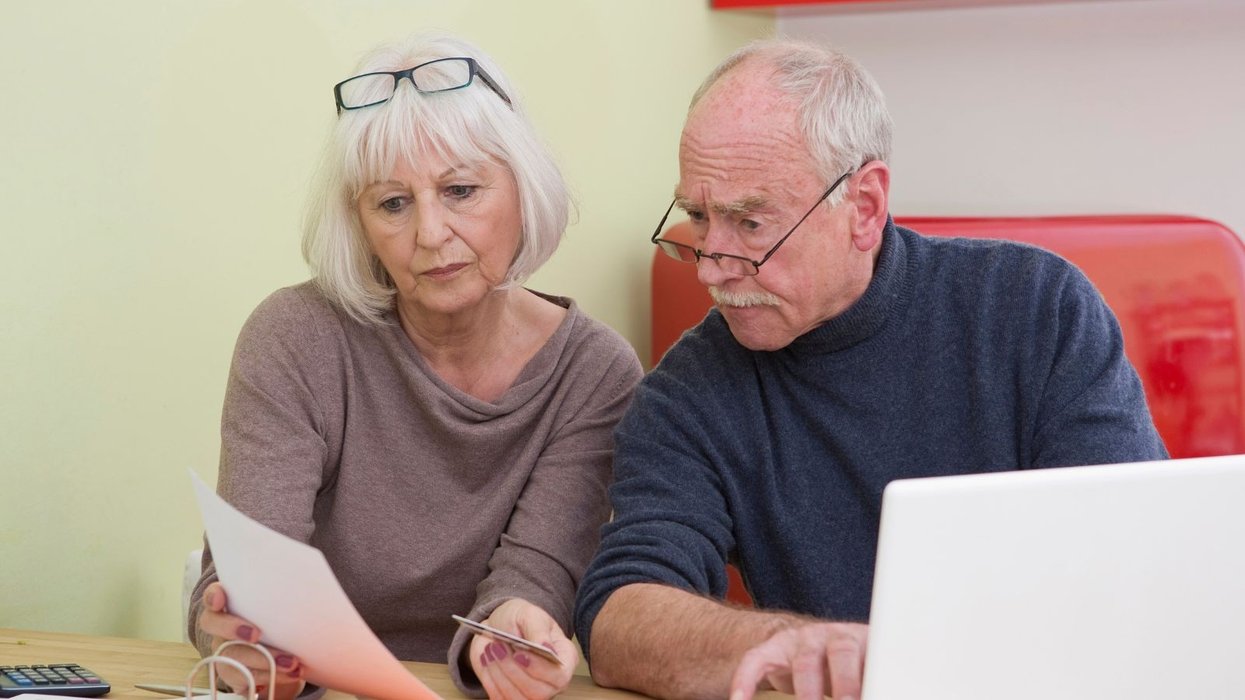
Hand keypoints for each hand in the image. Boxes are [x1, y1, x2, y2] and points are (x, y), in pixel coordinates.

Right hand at [196, 582, 305, 699]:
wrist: (277, 655)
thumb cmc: (278, 623)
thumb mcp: (280, 608)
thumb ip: (284, 596)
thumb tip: (314, 582)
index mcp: (231, 605)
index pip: (213, 595)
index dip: (213, 596)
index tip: (220, 600)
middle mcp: (221, 627)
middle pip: (214, 625)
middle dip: (233, 628)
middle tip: (255, 634)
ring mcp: (223, 652)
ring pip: (233, 655)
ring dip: (264, 659)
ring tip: (292, 662)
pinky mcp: (233, 675)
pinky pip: (246, 677)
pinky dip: (272, 676)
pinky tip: (292, 673)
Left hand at [469, 599, 576, 699]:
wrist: (498, 627)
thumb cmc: (519, 620)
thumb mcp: (529, 614)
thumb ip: (538, 631)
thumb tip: (547, 648)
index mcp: (564, 658)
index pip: (560, 676)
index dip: (539, 669)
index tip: (518, 653)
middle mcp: (552, 680)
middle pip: (539, 693)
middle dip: (513, 671)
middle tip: (498, 648)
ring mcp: (533, 692)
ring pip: (519, 699)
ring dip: (500, 676)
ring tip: (491, 651)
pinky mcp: (512, 696)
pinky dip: (491, 682)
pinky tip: (487, 661)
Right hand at [729, 622, 868, 699]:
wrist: (810, 647)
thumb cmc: (851, 672)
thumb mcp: (867, 674)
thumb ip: (875, 683)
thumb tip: (894, 691)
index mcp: (867, 642)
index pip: (876, 656)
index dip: (876, 677)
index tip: (881, 694)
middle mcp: (835, 635)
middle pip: (842, 652)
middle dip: (845, 683)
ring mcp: (802, 640)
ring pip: (804, 662)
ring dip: (807, 691)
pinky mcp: (771, 649)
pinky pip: (755, 662)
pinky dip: (746, 682)